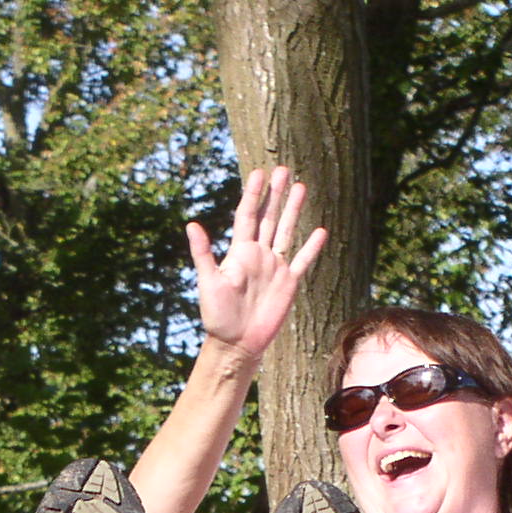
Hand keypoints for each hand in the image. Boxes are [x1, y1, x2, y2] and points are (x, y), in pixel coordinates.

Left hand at [188, 166, 327, 362]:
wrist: (236, 342)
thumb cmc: (217, 315)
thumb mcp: (208, 282)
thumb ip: (203, 253)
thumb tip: (191, 224)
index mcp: (240, 252)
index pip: (248, 215)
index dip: (253, 194)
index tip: (259, 173)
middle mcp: (258, 255)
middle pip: (269, 218)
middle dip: (276, 194)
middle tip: (283, 170)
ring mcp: (275, 267)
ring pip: (286, 232)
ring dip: (293, 210)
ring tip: (301, 187)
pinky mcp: (288, 283)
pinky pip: (302, 261)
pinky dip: (311, 247)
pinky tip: (320, 231)